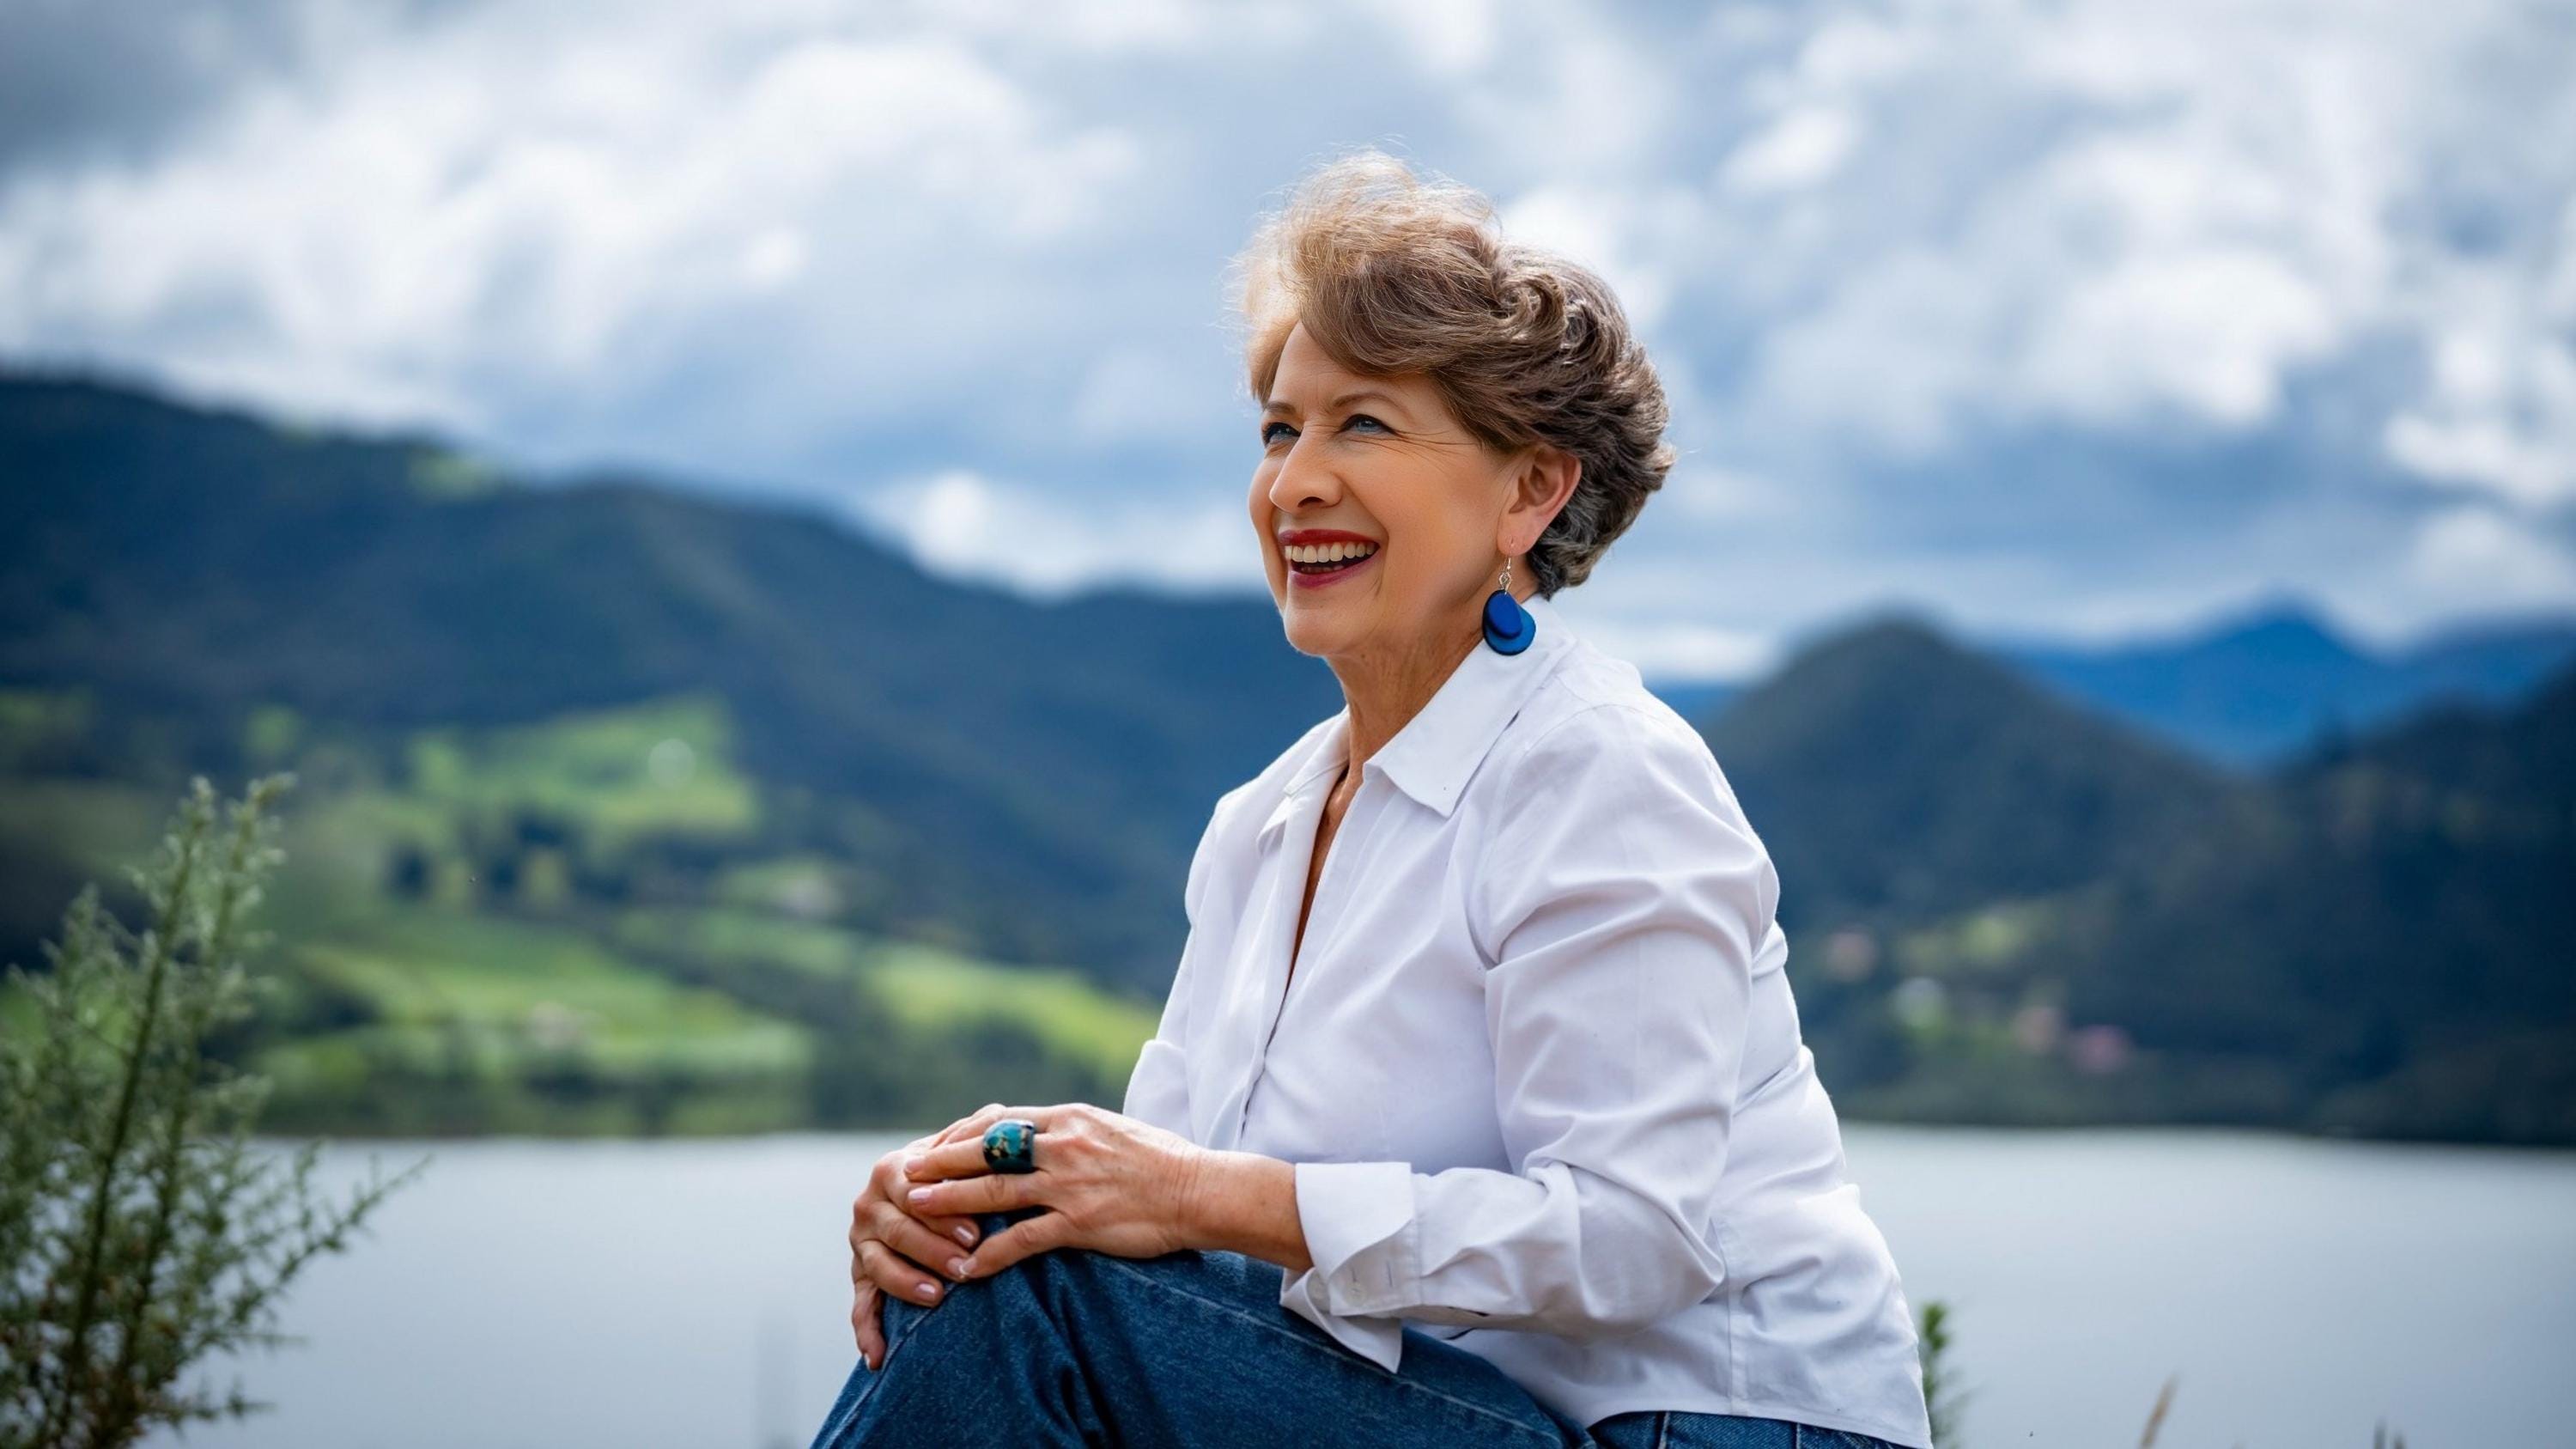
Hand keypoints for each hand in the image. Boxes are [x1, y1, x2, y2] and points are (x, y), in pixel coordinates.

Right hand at [846, 1121, 995, 1369]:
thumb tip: (997, 1114)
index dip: (942, 1211)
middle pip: (895, 1229)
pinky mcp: (860, 1275)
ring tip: (937, 1297)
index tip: (975, 1231)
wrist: (934, 1198)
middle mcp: (869, 1204)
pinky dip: (866, 1331)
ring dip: (904, 1283)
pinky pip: (860, 1305)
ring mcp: (861, 1242)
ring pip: (876, 1265)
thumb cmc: (960, 1171)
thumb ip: (979, 1134)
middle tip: (965, 1265)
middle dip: (930, 1248)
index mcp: (893, 1169)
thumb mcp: (967, 1150)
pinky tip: (879, 1357)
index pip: (912, 1190)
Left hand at [897, 1102, 1209, 1278]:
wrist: (1201, 1190)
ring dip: (950, 1201)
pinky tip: (966, 1269)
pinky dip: (990, 1255)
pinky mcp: (1080, 1222)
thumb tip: (1044, 1134)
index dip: (961, 1134)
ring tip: (916, 1210)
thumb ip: (1073, 1131)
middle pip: (986, 1149)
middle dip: (941, 1161)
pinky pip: (1023, 1240)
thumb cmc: (1162, 1161)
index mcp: (1069, 1118)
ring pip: (995, 1190)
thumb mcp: (1112, 1129)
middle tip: (906, 1172)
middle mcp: (1063, 1145)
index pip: (999, 1120)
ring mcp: (1070, 1184)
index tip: (934, 1146)